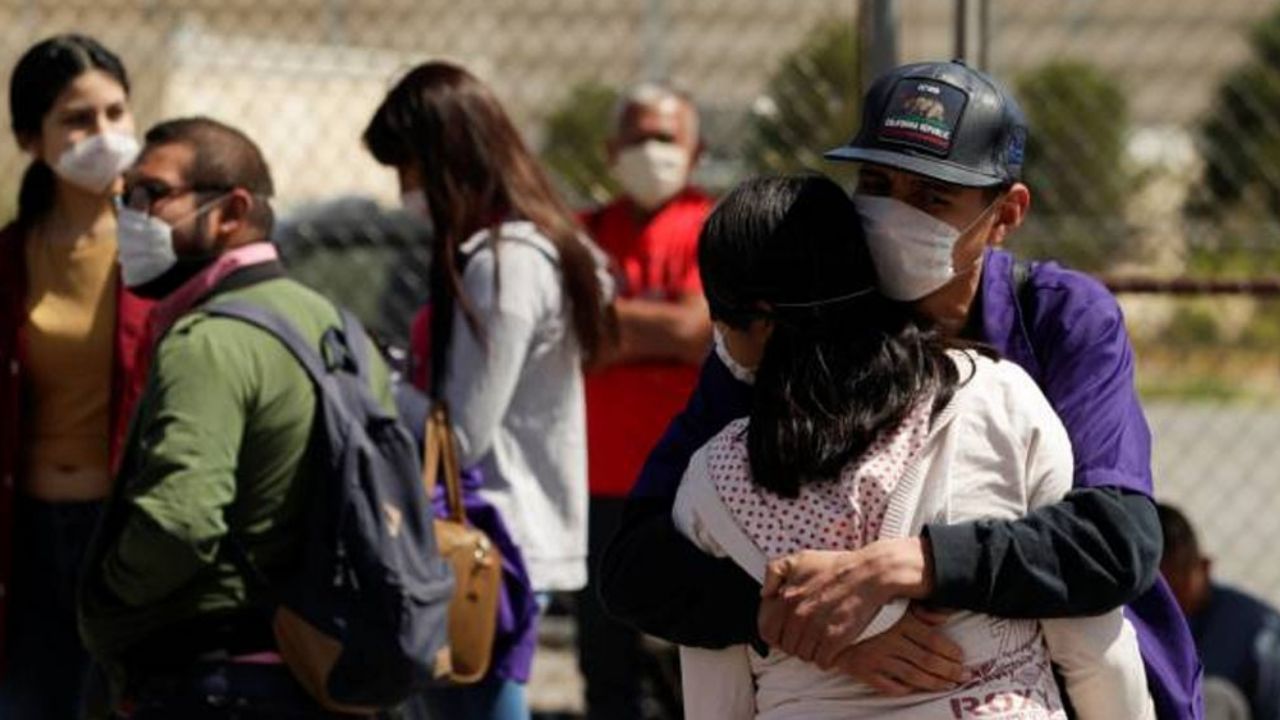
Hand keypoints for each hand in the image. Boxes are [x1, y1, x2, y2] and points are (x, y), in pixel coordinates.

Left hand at [758, 538, 934, 666]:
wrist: (869, 574)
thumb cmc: (837, 567)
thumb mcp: (799, 559)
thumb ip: (774, 572)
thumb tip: (764, 594)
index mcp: (786, 597)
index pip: (766, 631)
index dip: (776, 634)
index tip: (786, 631)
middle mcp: (798, 614)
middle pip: (786, 646)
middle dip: (796, 642)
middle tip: (808, 635)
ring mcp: (815, 628)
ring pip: (804, 655)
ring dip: (812, 650)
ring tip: (822, 638)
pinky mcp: (834, 639)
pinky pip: (822, 661)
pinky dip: (827, 657)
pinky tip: (833, 645)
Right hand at [831, 605, 966, 694]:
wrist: (823, 616)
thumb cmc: (862, 604)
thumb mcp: (892, 600)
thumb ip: (920, 608)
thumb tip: (946, 615)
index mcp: (899, 621)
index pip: (933, 641)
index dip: (951, 653)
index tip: (962, 659)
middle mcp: (889, 640)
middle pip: (927, 661)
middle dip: (949, 671)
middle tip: (963, 676)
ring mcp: (875, 657)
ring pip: (912, 676)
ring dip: (933, 683)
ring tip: (947, 685)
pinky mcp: (862, 670)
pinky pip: (887, 685)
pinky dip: (903, 689)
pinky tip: (913, 689)